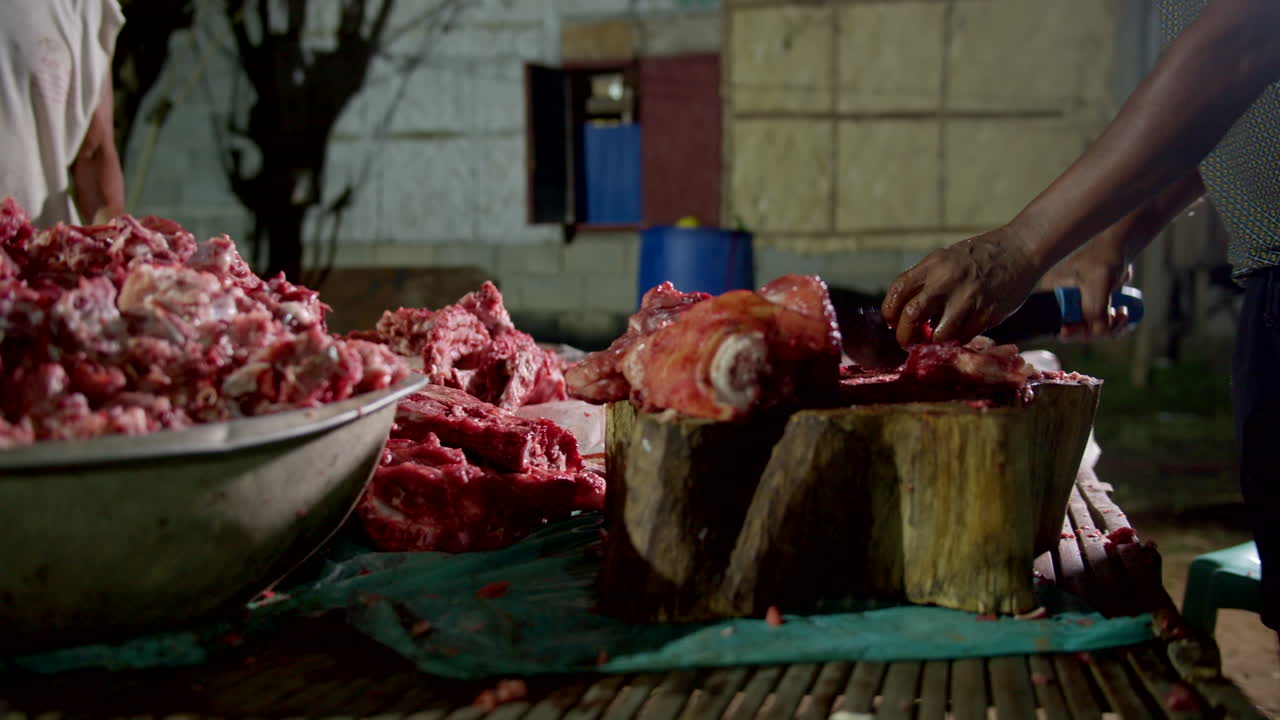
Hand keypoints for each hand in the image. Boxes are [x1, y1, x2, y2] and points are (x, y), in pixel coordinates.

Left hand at [882, 225, 1043, 345]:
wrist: (1021, 249)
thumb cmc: (979, 257)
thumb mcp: (947, 259)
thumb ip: (926, 281)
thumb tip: (903, 313)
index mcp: (933, 264)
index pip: (899, 290)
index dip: (890, 311)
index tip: (893, 321)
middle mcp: (947, 280)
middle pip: (912, 315)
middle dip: (905, 336)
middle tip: (908, 342)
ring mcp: (968, 298)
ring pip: (939, 335)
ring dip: (935, 342)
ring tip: (937, 338)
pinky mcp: (988, 314)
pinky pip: (964, 337)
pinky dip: (958, 339)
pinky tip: (961, 331)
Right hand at [1036, 227, 1133, 339]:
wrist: (1118, 247)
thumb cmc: (1102, 259)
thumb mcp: (1096, 288)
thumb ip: (1095, 312)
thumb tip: (1098, 334)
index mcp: (1051, 294)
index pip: (1054, 323)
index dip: (1071, 332)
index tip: (1087, 332)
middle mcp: (1060, 301)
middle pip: (1074, 329)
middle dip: (1095, 330)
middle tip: (1112, 323)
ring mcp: (1077, 304)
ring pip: (1090, 329)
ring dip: (1109, 328)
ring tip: (1122, 315)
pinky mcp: (1091, 305)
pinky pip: (1099, 324)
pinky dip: (1113, 324)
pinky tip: (1122, 315)